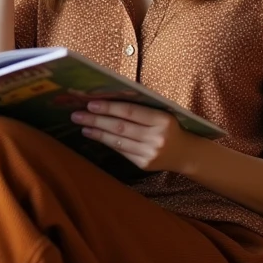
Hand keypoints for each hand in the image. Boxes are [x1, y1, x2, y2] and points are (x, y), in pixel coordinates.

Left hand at [71, 101, 197, 171]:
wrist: (185, 153)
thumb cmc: (169, 126)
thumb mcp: (162, 113)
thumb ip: (141, 107)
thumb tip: (109, 98)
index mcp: (163, 119)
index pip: (131, 111)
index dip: (110, 107)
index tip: (91, 104)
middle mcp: (157, 137)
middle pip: (121, 126)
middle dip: (97, 120)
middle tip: (77, 114)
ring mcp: (150, 152)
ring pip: (118, 140)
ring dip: (97, 132)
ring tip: (82, 125)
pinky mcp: (144, 164)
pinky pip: (121, 150)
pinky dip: (106, 141)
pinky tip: (94, 135)